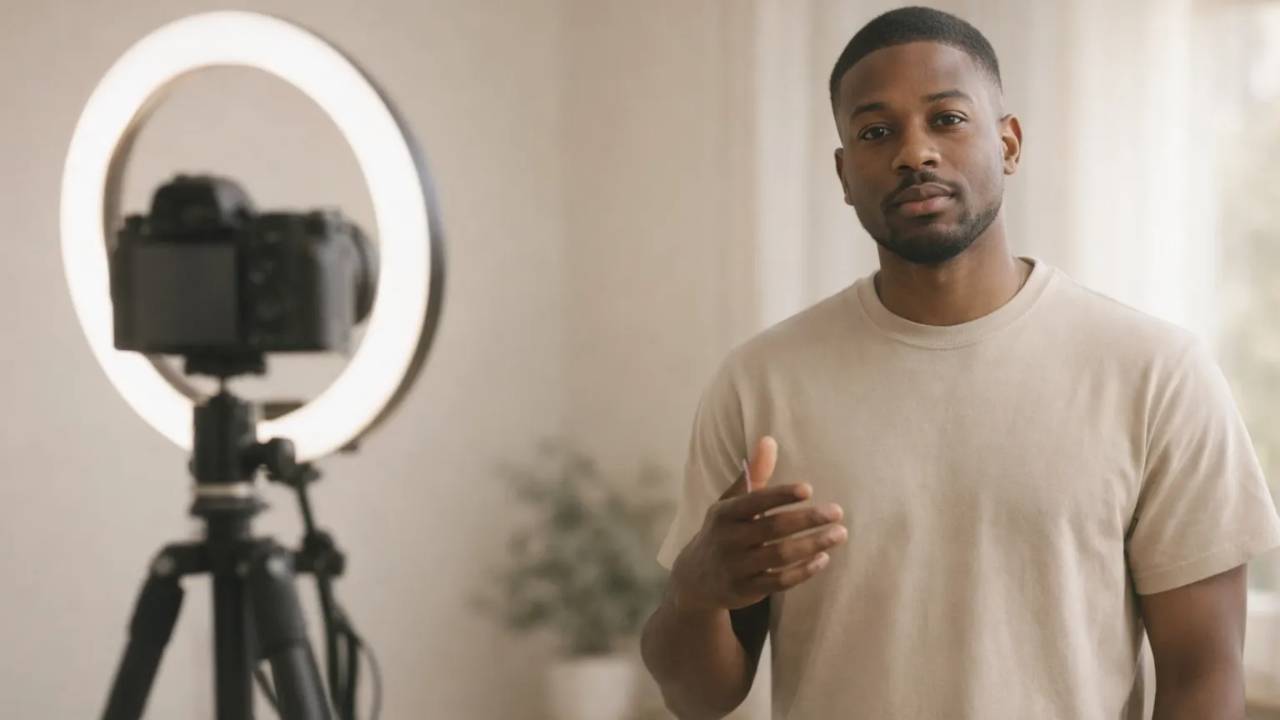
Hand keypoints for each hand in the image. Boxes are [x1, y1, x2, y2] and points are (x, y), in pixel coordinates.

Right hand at [669, 436, 846, 611]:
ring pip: (779, 556)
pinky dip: (803, 571)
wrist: (696, 578)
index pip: (754, 502)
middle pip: (772, 528)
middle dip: (806, 520)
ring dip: (812, 545)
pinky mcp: (746, 590)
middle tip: (837, 512)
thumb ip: (754, 474)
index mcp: (724, 514)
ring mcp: (736, 567)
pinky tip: (823, 559)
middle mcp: (728, 540)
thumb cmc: (723, 531)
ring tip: (839, 534)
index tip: (808, 489)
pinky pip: (779, 582)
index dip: (780, 495)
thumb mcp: (731, 502)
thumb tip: (769, 440)